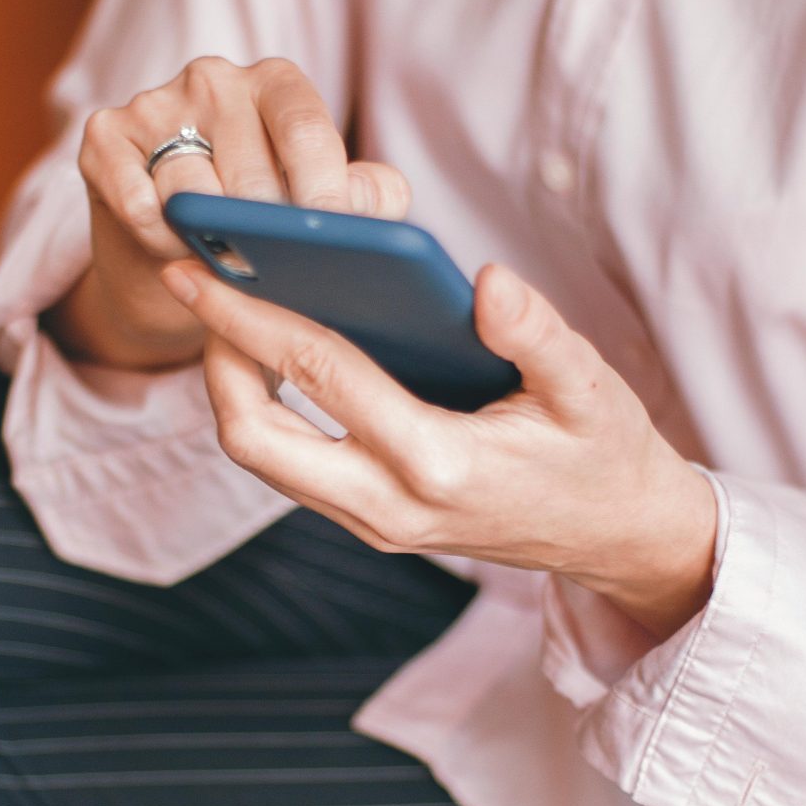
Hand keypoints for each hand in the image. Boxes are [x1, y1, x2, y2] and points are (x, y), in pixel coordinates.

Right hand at [44, 56, 409, 370]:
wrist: (166, 254)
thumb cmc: (253, 223)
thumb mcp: (315, 209)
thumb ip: (364, 199)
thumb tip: (375, 205)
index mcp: (278, 84)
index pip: (307, 130)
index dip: (322, 192)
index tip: (329, 239)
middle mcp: (215, 78)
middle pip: (250, 175)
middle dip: (262, 238)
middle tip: (266, 270)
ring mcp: (155, 102)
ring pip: (191, 191)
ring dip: (206, 243)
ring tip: (217, 260)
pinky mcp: (103, 137)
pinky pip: (138, 201)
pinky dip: (157, 238)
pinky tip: (169, 248)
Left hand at [160, 259, 717, 638]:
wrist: (609, 535)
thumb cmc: (598, 452)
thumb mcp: (589, 388)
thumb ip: (537, 333)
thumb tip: (486, 279)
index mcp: (437, 462)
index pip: (318, 373)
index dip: (248, 315)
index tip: (196, 271)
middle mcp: (389, 505)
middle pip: (256, 439)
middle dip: (214, 363)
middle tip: (204, 294)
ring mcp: (374, 524)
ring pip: (265, 462)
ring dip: (232, 392)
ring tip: (231, 321)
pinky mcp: (371, 526)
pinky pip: (291, 472)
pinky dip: (266, 415)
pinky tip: (274, 363)